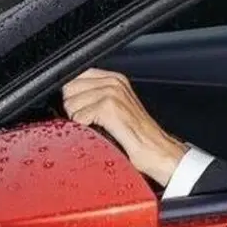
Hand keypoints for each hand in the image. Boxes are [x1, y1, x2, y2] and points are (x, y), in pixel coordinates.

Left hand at [61, 68, 188, 186]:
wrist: (157, 151)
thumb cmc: (138, 136)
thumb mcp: (117, 107)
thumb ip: (96, 95)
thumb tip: (69, 95)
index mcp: (115, 79)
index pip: (74, 75)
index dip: (71, 95)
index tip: (82, 110)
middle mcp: (113, 82)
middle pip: (68, 88)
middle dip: (72, 107)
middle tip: (92, 122)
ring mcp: (112, 94)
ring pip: (71, 103)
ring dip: (78, 121)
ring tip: (98, 129)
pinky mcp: (109, 108)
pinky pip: (77, 117)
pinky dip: (83, 131)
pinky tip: (100, 134)